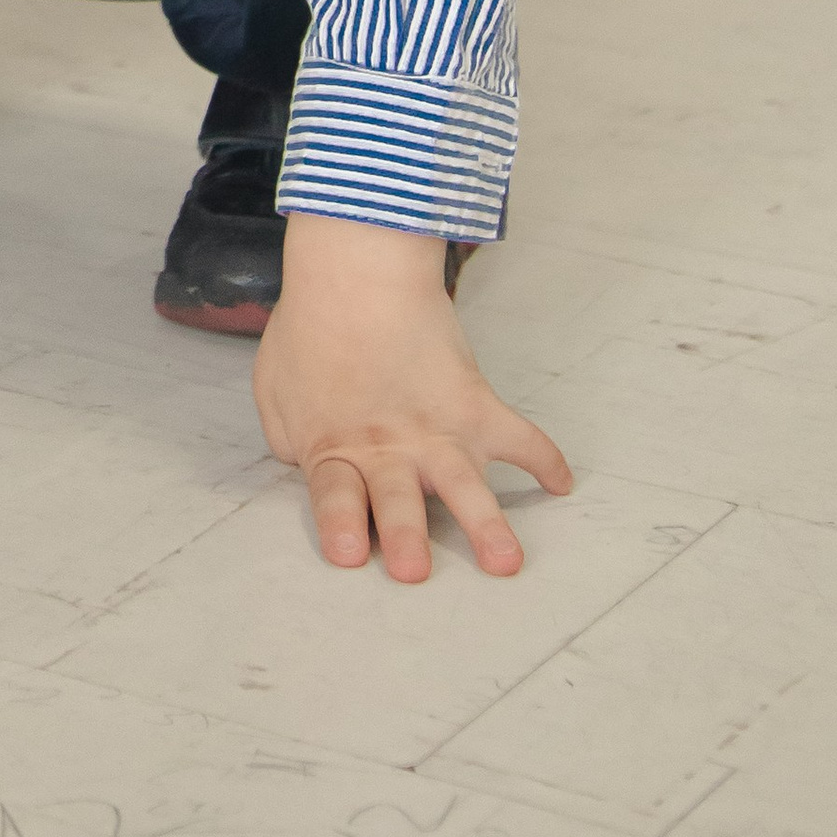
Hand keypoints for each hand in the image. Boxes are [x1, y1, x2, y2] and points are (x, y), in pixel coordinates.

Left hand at [254, 212, 572, 581]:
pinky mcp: (473, 404)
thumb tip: (306, 464)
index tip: (349, 554)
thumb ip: (288, 436)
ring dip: (486, 523)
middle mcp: (388, 447)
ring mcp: (435, 429)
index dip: (341, 525)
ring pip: (464, 483)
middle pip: (397, 499)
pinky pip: (518, 436)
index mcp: (335, 446)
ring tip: (506, 561)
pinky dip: (545, 459)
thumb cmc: (309, 324)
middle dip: (406, 536)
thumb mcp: (275, 386)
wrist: (357, 267)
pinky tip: (561, 485)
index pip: (336, 496)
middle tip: (414, 570)